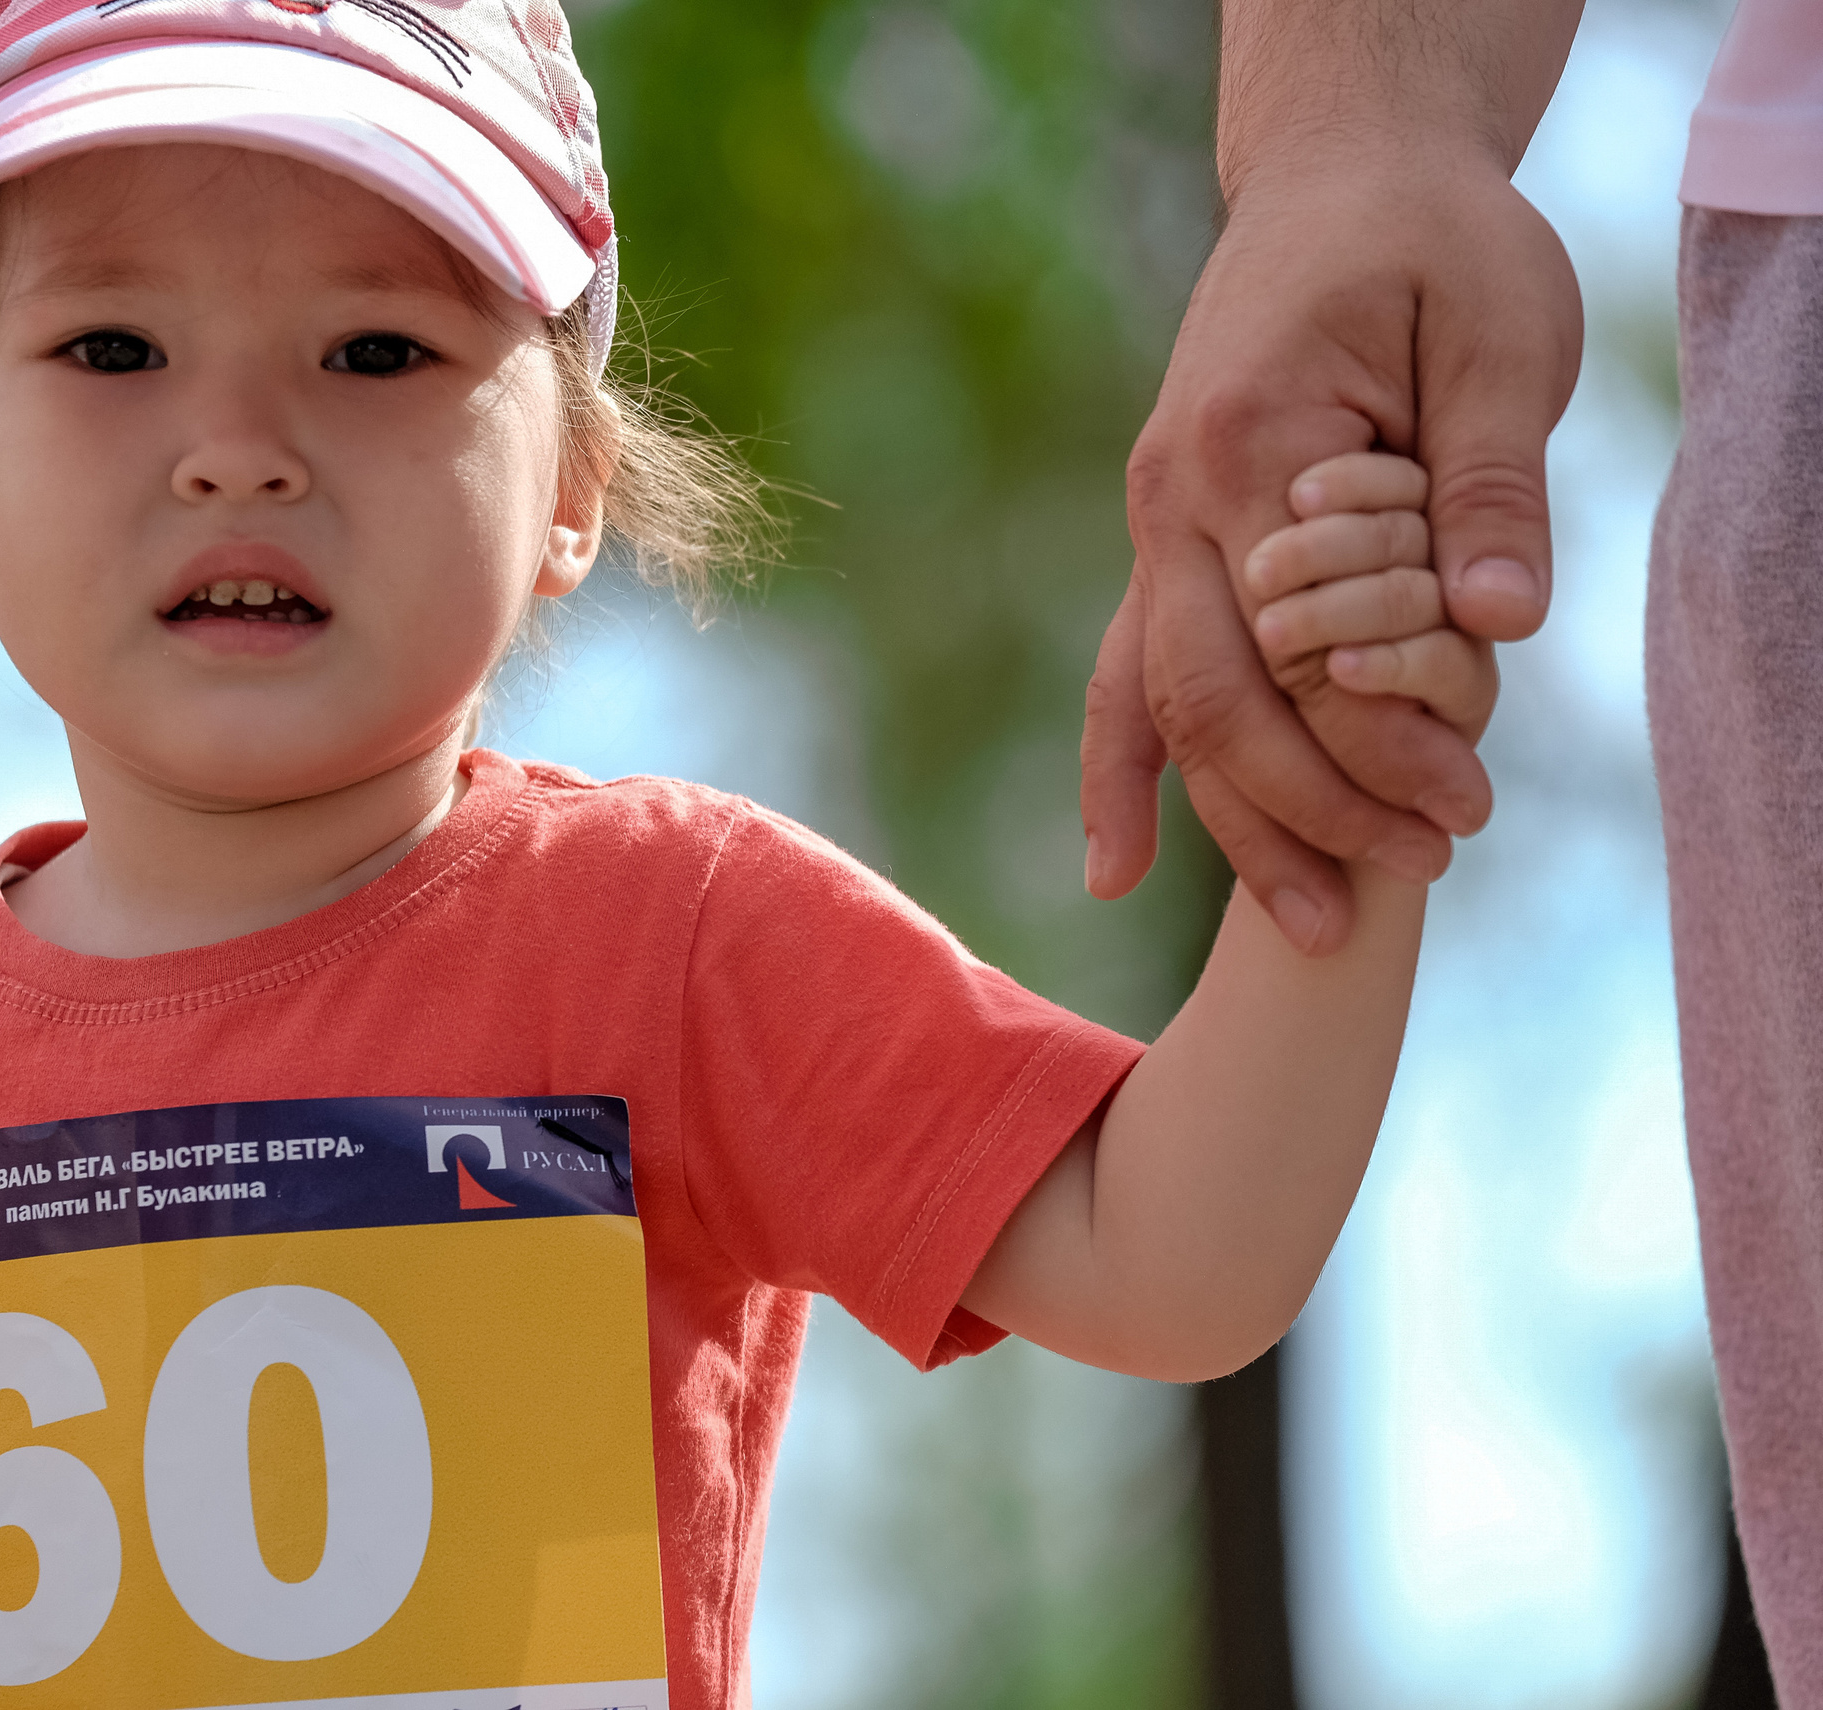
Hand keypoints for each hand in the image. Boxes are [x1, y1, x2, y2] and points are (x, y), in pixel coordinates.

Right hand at [1085, 159, 1579, 953]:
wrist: (1338, 176)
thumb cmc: (1433, 243)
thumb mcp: (1499, 333)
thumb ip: (1487, 486)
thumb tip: (1495, 631)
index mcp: (1252, 444)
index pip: (1306, 643)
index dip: (1380, 742)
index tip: (1466, 811)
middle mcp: (1174, 497)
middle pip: (1218, 699)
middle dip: (1310, 809)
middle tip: (1415, 880)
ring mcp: (1155, 523)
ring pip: (1166, 705)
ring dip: (1233, 822)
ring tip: (1313, 927)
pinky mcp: (1165, 540)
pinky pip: (1126, 673)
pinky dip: (1120, 772)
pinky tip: (1117, 868)